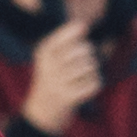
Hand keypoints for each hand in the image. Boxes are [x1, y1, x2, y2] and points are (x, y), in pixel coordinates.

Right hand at [23, 7, 102, 129]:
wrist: (42, 112)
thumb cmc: (52, 78)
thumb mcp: (51, 57)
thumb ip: (66, 39)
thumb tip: (82, 25)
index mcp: (43, 53)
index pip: (71, 32)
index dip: (79, 32)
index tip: (79, 34)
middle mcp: (49, 66)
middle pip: (85, 50)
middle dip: (88, 56)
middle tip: (78, 65)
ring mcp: (58, 83)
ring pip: (91, 67)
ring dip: (91, 72)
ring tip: (80, 79)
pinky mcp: (69, 98)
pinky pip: (95, 84)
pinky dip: (94, 86)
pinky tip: (83, 89)